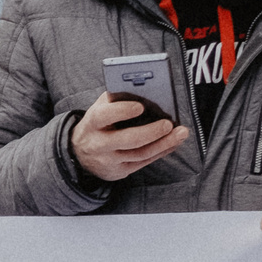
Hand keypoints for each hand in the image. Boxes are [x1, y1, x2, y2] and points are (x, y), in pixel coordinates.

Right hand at [70, 96, 187, 182]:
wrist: (79, 155)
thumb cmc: (97, 125)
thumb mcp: (99, 109)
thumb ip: (116, 99)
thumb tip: (145, 89)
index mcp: (92, 123)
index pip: (105, 116)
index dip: (122, 111)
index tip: (140, 106)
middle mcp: (99, 143)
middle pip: (128, 139)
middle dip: (151, 132)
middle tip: (168, 124)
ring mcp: (109, 160)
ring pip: (140, 153)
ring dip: (164, 143)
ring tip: (181, 133)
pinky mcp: (119, 171)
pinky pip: (144, 162)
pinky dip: (161, 152)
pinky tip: (173, 143)